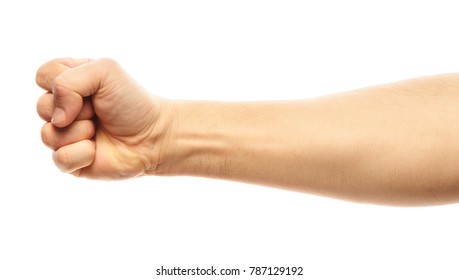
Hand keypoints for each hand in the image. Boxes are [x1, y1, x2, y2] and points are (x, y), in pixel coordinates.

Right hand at [36, 58, 169, 178]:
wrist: (154, 136)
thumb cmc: (132, 102)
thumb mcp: (105, 71)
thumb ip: (68, 80)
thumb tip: (56, 118)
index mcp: (69, 82)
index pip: (44, 75)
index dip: (64, 82)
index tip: (91, 89)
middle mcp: (64, 109)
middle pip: (41, 106)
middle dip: (74, 109)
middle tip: (98, 111)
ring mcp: (65, 136)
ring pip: (47, 135)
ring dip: (80, 132)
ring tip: (98, 130)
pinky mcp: (71, 161)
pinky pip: (59, 158)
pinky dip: (82, 154)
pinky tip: (97, 150)